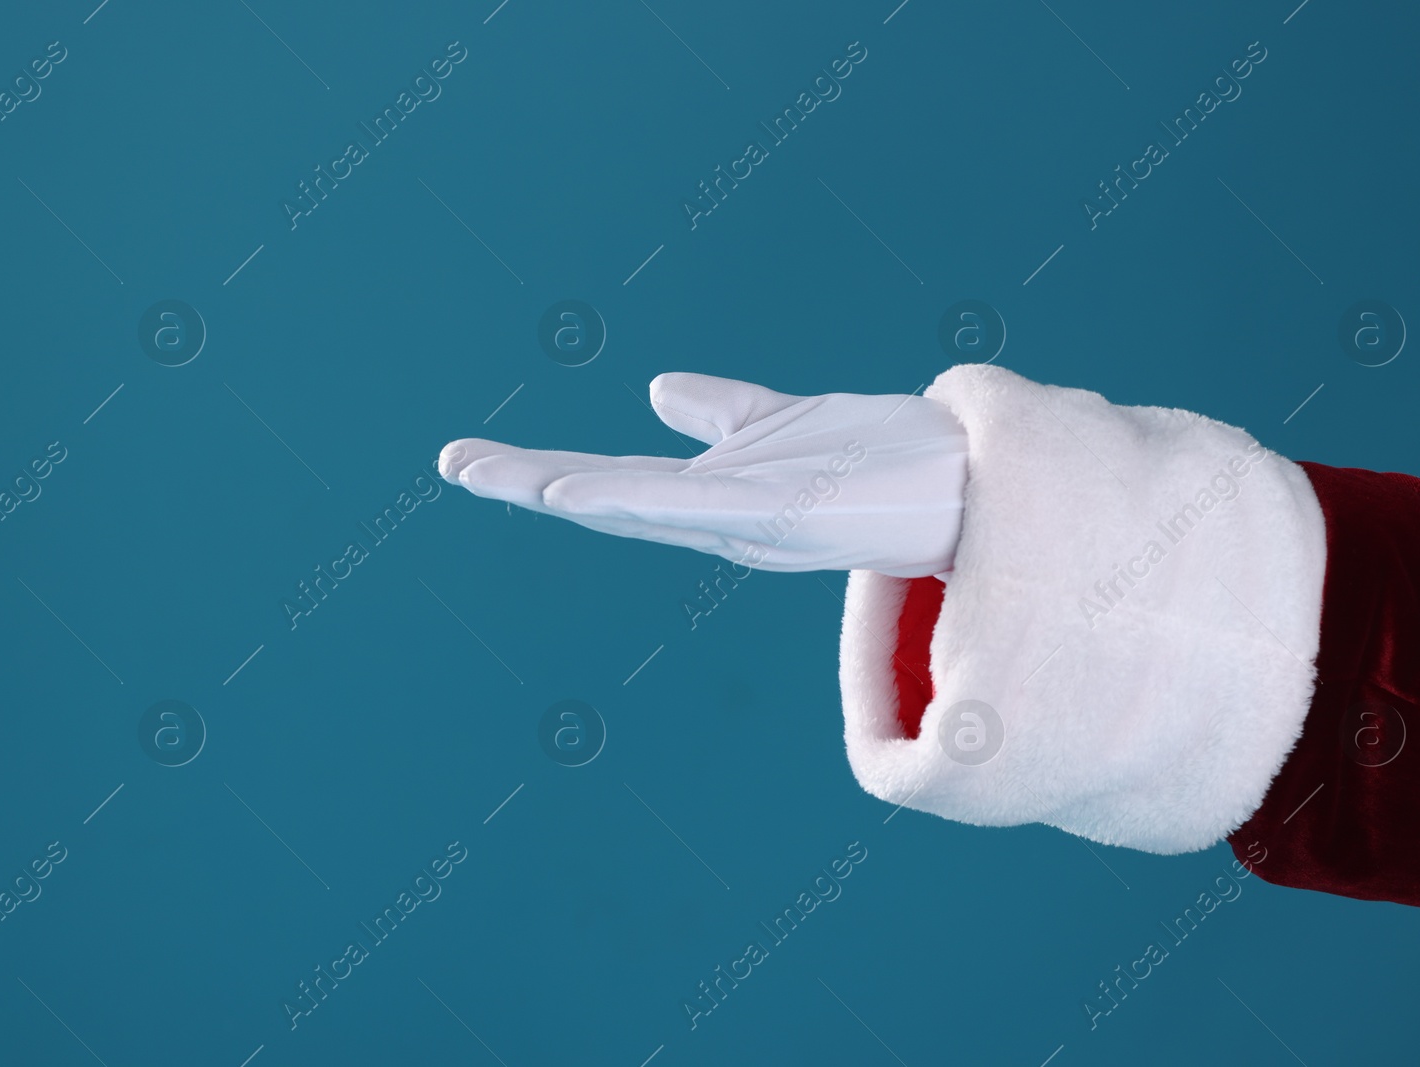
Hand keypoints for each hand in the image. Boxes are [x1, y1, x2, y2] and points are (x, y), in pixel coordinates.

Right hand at [437, 372, 969, 577]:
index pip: (614, 479)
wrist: (967, 478)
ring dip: (561, 489)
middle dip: (528, 481)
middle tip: (452, 463)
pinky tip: (574, 491)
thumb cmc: (873, 456)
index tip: (470, 459)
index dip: (542, 470)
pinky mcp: (783, 513)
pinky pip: (695, 508)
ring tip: (488, 473)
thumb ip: (720, 413)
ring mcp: (748, 518)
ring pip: (636, 505)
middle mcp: (721, 515)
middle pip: (610, 495)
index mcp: (714, 493)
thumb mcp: (778, 425)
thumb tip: (659, 391)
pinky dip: (630, 502)